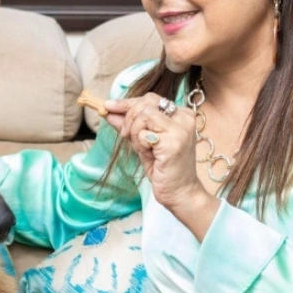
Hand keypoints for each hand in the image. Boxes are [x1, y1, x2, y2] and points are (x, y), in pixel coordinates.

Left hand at [105, 93, 213, 221]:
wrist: (181, 193)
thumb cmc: (165, 169)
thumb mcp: (144, 142)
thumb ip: (129, 125)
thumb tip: (109, 110)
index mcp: (182, 115)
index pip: (150, 99)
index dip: (127, 102)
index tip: (108, 106)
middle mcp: (184, 118)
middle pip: (146, 102)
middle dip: (128, 117)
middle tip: (125, 135)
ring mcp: (180, 129)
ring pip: (143, 115)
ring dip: (134, 133)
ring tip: (144, 149)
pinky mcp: (173, 142)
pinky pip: (144, 133)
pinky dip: (139, 144)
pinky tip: (150, 155)